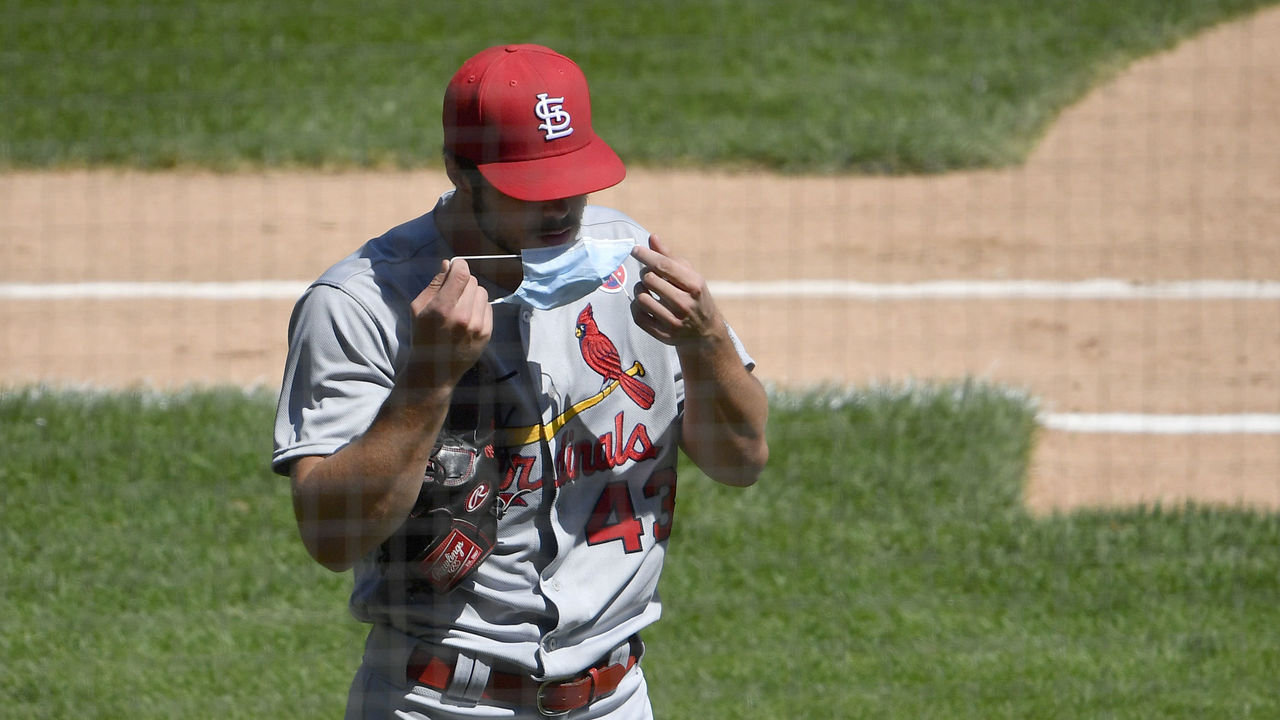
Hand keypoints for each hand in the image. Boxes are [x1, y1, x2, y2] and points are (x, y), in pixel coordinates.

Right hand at [404, 259, 492, 388]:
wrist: (434, 371)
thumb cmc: (422, 337)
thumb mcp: (418, 309)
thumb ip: (434, 284)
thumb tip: (448, 264)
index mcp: (443, 309)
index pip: (462, 274)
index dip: (460, 265)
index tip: (455, 267)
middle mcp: (463, 317)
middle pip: (472, 282)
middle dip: (463, 282)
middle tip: (453, 292)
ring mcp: (477, 326)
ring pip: (482, 293)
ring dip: (472, 294)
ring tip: (460, 306)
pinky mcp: (487, 334)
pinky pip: (488, 307)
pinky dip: (479, 307)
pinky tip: (468, 317)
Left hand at [630, 235, 722, 348]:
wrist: (706, 332)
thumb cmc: (694, 296)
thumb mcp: (690, 275)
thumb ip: (670, 257)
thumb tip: (652, 238)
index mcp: (694, 285)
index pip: (664, 266)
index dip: (646, 255)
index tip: (635, 250)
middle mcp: (686, 304)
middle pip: (650, 280)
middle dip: (645, 274)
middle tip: (648, 275)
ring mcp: (674, 322)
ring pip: (642, 298)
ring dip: (639, 290)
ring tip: (646, 290)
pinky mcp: (664, 335)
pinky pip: (638, 317)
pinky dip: (636, 307)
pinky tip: (644, 303)